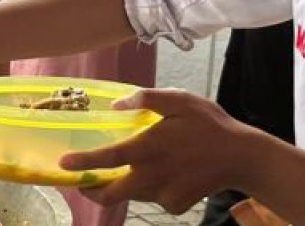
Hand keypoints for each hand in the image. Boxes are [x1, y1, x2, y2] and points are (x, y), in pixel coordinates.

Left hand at [60, 89, 264, 214]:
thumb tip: (117, 105)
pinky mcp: (175, 206)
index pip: (107, 160)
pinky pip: (154, 198)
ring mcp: (164, 195)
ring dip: (123, 185)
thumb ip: (146, 99)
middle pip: (110, 194)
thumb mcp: (179, 100)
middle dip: (90, 190)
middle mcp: (152, 177)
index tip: (63, 165)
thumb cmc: (209, 124)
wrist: (242, 157)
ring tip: (127, 168)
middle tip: (81, 182)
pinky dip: (151, 187)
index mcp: (149, 149)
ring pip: (132, 194)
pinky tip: (165, 171)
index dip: (82, 163)